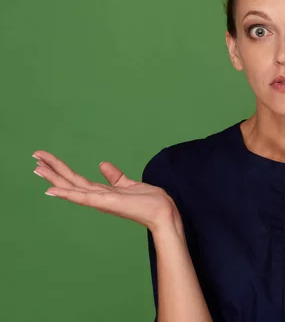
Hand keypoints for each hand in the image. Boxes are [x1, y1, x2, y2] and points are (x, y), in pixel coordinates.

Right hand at [32, 150, 181, 232]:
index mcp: (103, 193)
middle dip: (53, 170)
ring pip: (72, 188)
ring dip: (54, 178)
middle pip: (70, 182)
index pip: (77, 180)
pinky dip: (67, 194)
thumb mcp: (129, 184)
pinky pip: (84, 197)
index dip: (62, 170)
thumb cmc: (150, 202)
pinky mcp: (107, 203)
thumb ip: (115, 176)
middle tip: (34, 157)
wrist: (164, 212)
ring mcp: (102, 201)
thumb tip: (101, 164)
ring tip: (37, 168)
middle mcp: (99, 198)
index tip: (45, 160)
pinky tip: (52, 190)